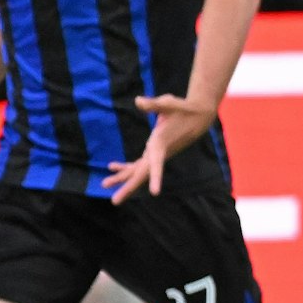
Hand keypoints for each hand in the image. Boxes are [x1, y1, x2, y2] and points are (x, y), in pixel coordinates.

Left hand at [103, 92, 217, 202]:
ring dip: (122, 178)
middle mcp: (158, 153)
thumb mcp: (168, 103)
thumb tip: (138, 101)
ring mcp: (156, 154)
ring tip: (105, 184)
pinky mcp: (155, 152)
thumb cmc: (182, 109)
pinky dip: (126, 167)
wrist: (198, 118)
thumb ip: (153, 104)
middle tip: (114, 201)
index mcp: (161, 143)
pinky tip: (112, 167)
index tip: (156, 193)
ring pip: (139, 171)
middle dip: (128, 186)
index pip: (158, 163)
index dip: (156, 178)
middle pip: (143, 174)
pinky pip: (139, 164)